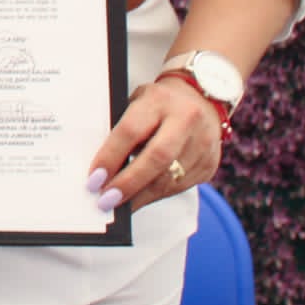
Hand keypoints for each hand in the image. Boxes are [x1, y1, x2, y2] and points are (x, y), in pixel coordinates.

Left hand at [86, 76, 223, 212]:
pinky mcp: (209, 164)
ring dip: (141, 196)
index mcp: (160, 100)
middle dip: (129, 183)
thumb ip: (123, 129)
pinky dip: (156, 195)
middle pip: (156, 158)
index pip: (131, 130)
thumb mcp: (137, 102)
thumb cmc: (158, 102)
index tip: (94, 178)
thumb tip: (101, 167)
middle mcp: (185, 120)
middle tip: (106, 200)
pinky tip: (140, 198)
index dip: (111, 157)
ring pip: (170, 179)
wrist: (201, 98)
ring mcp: (202, 143)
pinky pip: (181, 187)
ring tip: (119, 205)